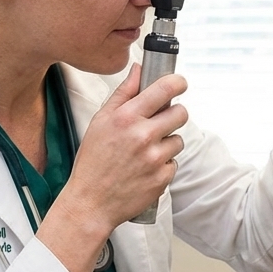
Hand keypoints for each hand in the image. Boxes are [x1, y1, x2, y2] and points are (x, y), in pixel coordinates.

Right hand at [39, 64, 186, 271]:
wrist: (91, 202)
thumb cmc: (93, 161)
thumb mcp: (100, 121)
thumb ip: (123, 93)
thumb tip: (139, 69)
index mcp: (126, 117)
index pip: (165, 88)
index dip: (178, 83)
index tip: (180, 84)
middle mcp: (143, 136)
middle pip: (181, 113)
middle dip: (174, 114)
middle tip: (161, 122)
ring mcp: (154, 159)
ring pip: (178, 139)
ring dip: (167, 143)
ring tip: (146, 152)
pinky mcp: (162, 178)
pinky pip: (174, 163)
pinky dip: (163, 165)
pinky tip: (145, 169)